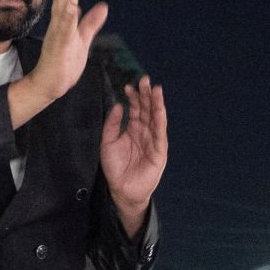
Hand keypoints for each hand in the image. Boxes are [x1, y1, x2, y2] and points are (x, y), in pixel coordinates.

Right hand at [25, 0, 108, 101]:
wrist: (51, 84)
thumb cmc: (65, 62)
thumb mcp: (83, 39)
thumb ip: (91, 22)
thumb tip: (102, 6)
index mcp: (65, 22)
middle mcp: (59, 25)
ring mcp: (58, 34)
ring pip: (62, 10)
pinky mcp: (59, 46)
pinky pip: (63, 30)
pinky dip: (67, 17)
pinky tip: (72, 6)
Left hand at [100, 74, 167, 223]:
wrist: (121, 190)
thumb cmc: (115, 168)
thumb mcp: (108, 142)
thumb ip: (112, 124)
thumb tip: (119, 105)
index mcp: (134, 129)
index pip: (136, 109)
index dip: (133, 97)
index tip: (128, 85)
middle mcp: (145, 132)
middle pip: (147, 109)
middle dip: (146, 95)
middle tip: (144, 80)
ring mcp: (154, 140)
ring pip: (156, 118)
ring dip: (156, 103)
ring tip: (154, 89)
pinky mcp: (159, 150)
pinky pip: (160, 132)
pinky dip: (160, 119)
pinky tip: (159, 108)